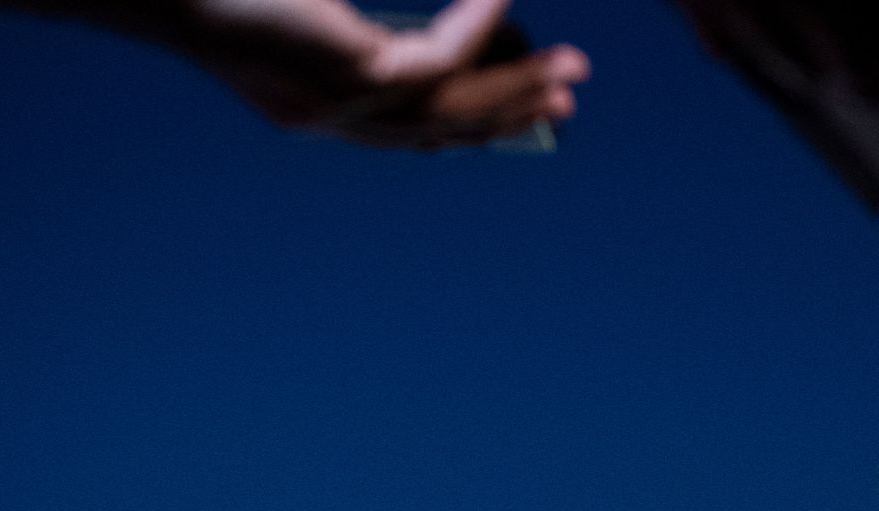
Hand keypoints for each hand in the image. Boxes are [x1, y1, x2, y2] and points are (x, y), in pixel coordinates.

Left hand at [145, 0, 588, 147]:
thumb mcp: (308, 13)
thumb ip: (355, 26)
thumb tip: (429, 39)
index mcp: (314, 103)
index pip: (409, 128)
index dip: (471, 120)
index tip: (522, 106)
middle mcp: (328, 116)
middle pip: (441, 128)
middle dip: (510, 113)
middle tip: (568, 102)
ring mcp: (340, 102)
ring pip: (451, 105)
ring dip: (515, 88)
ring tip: (570, 72)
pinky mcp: (349, 73)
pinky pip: (438, 58)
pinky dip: (478, 27)